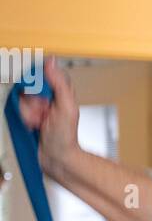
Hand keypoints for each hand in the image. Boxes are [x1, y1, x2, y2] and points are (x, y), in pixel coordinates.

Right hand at [16, 56, 79, 176]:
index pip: (42, 73)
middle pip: (28, 86)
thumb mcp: (66, 107)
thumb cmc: (66, 137)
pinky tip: (32, 125)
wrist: (55, 158)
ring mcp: (37, 106)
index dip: (36, 82)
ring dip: (28, 112)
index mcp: (60, 90)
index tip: (39, 93)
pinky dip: (23, 118)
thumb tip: (52, 61)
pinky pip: (17, 110)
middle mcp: (48, 96)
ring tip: (38, 122)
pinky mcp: (28, 115)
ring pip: (21, 98)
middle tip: (42, 112)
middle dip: (32, 101)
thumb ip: (59, 83)